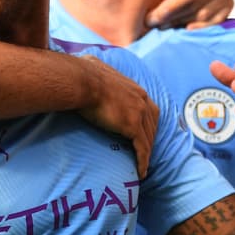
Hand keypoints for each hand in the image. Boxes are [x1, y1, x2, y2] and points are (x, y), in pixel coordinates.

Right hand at [76, 56, 157, 177]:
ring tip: (141, 167)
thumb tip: (87, 61)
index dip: (148, 126)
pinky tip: (140, 172)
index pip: (150, 111)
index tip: (142, 136)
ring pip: (148, 140)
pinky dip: (143, 162)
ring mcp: (139, 113)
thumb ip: (99, 70)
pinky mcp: (132, 126)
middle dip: (149, 142)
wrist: (81, 81)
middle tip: (143, 156)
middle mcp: (142, 100)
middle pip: (152, 127)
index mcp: (136, 88)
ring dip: (146, 154)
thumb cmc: (82, 75)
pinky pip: (142, 149)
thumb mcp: (96, 68)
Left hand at [148, 0, 232, 28]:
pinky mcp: (228, 8)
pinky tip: (182, 30)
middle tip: (152, 24)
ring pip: (202, 16)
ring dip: (180, 23)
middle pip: (196, 6)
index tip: (152, 17)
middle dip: (172, 17)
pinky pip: (214, 23)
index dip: (171, 6)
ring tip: (162, 26)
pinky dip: (197, 29)